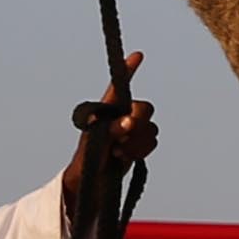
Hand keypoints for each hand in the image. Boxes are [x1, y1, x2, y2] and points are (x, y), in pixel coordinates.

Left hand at [62, 52, 158, 191]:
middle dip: (138, 121)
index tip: (137, 55)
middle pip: (145, 108)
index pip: (119, 85)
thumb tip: (129, 122)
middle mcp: (122, 116)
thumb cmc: (86, 159)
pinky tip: (126, 157)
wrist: (92, 183)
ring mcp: (132, 131)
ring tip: (119, 152)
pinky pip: (153, 141)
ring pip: (151, 128)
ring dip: (137, 142)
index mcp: (108, 109)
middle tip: (124, 134)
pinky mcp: (139, 145)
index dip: (128, 70)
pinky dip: (141, 150)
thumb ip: (112, 129)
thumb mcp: (95, 142)